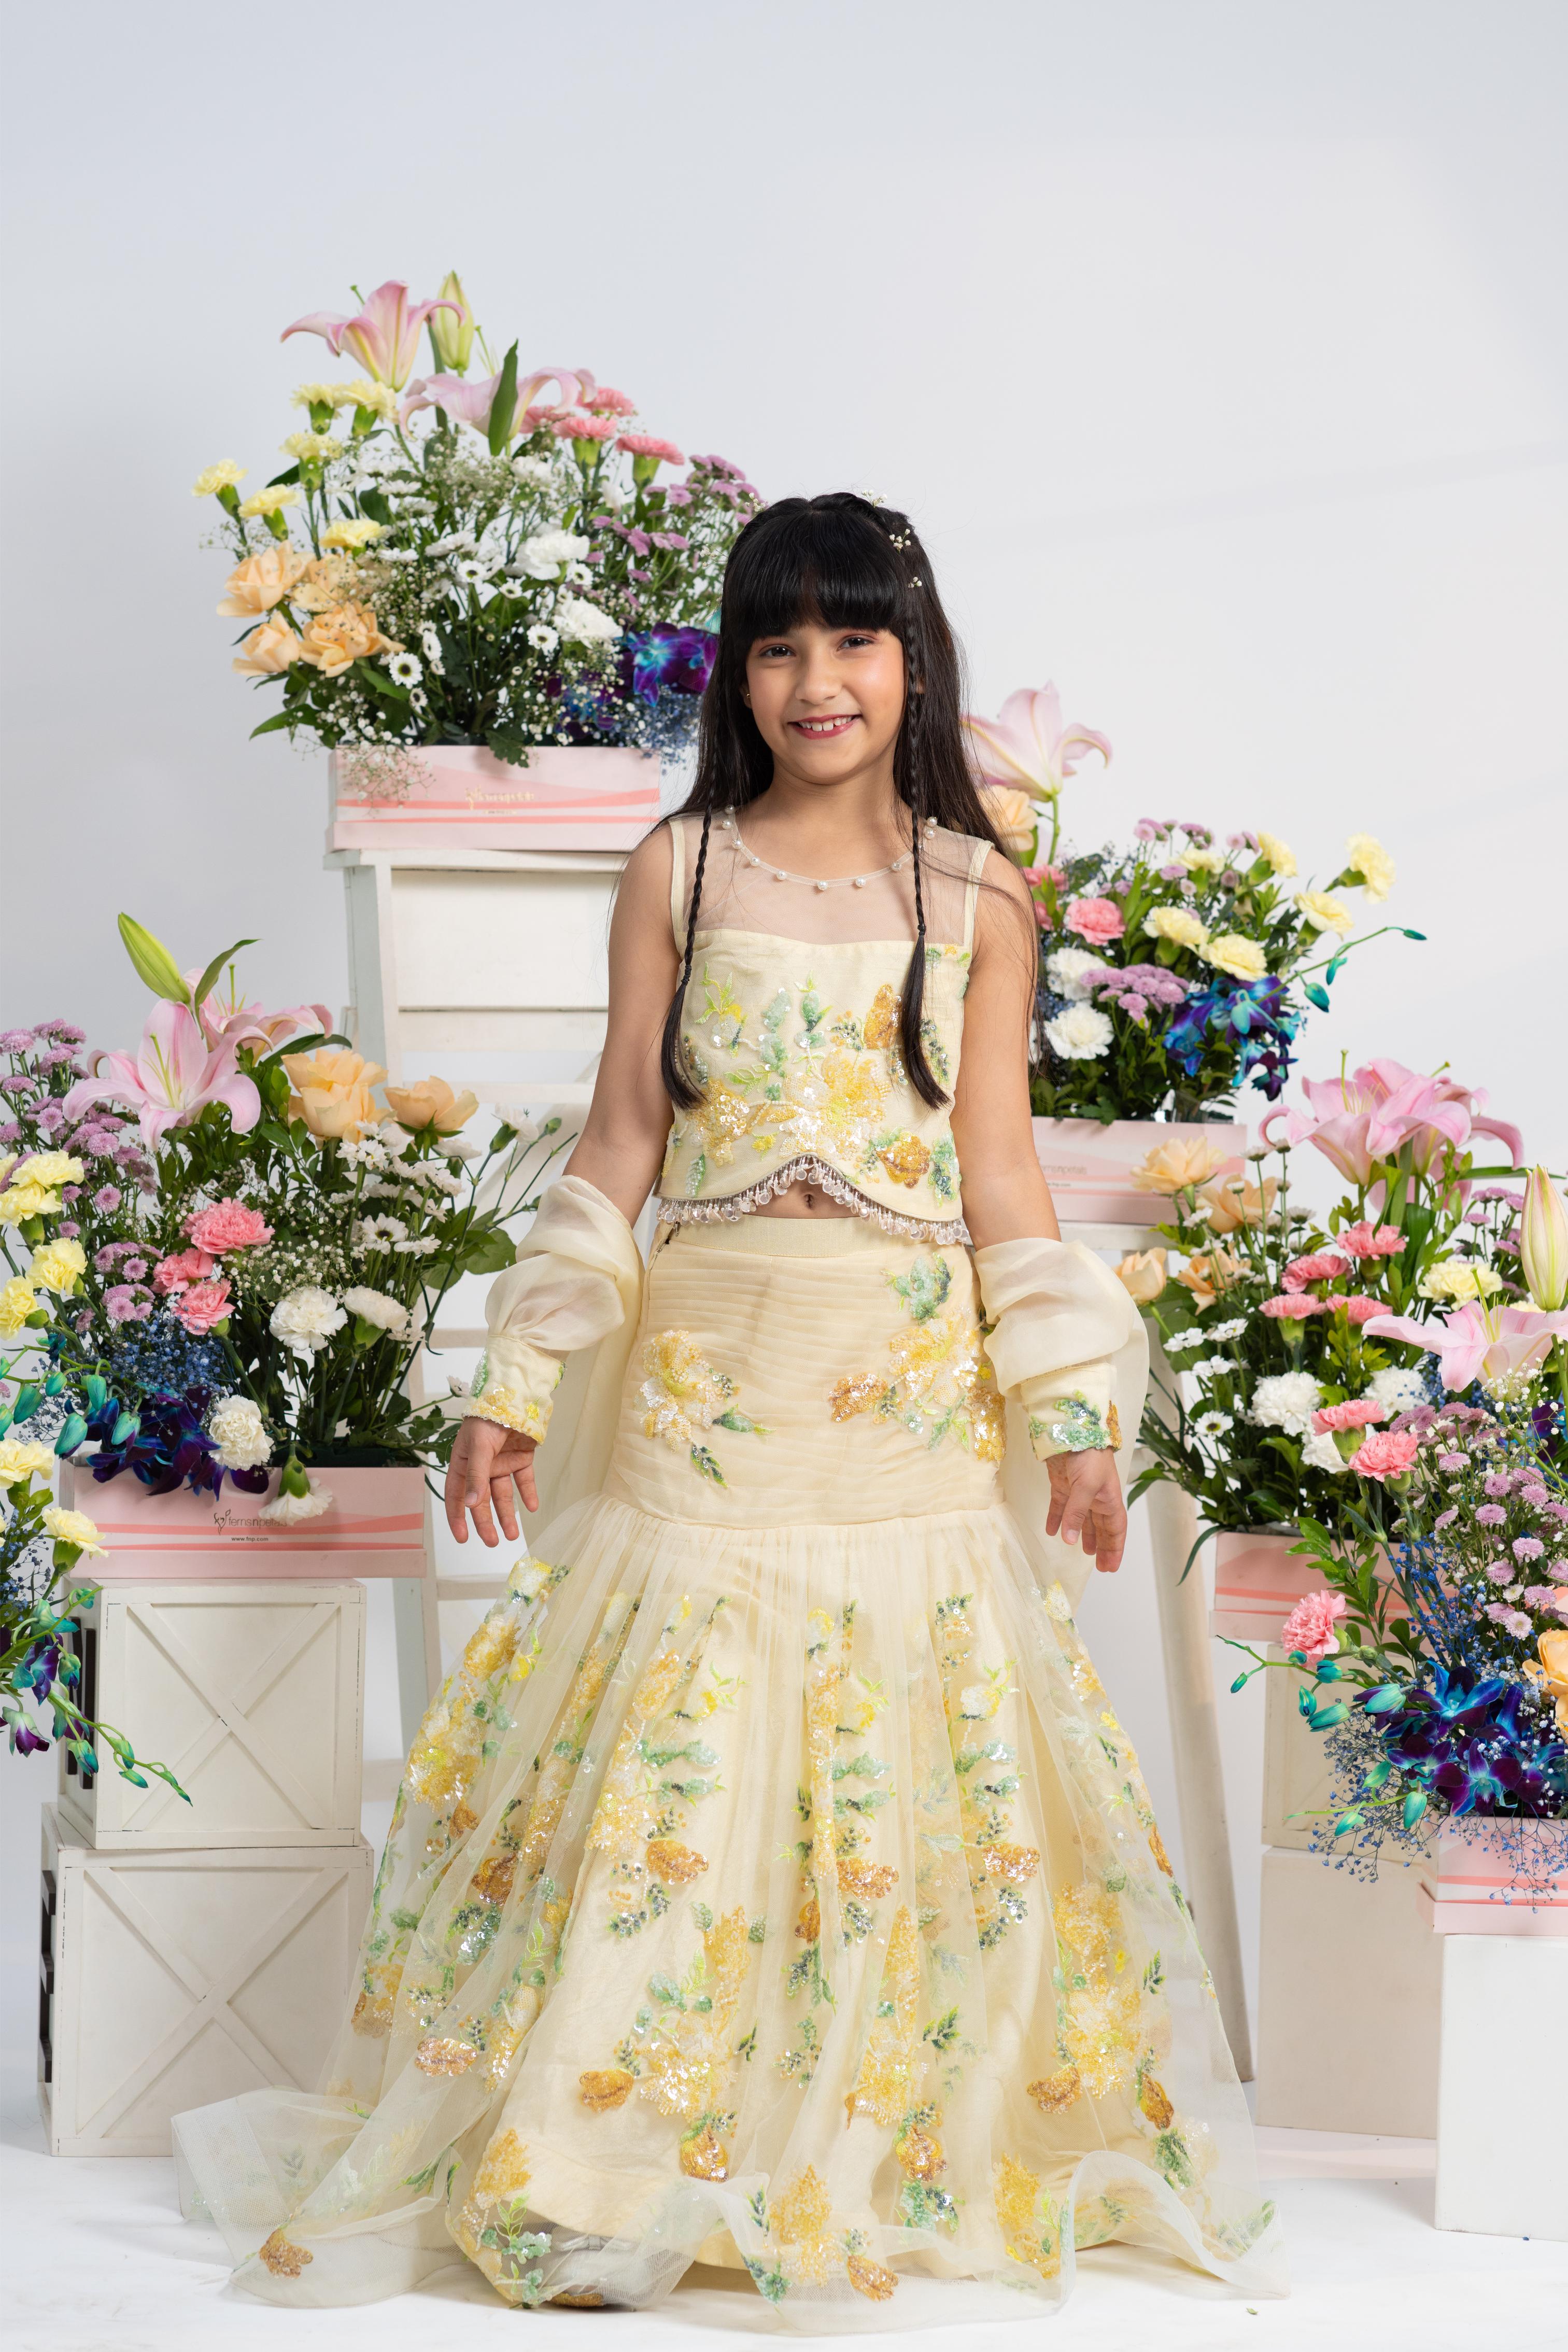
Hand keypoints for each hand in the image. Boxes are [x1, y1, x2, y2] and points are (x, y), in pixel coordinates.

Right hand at [445, 1415, 538, 1546]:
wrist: (515, 1396)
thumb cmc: (487, 1419)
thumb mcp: (478, 1449)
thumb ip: (476, 1477)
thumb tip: (471, 1505)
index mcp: (463, 1464)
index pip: (457, 1496)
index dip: (457, 1517)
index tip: (462, 1538)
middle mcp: (481, 1467)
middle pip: (482, 1500)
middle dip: (486, 1522)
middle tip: (493, 1542)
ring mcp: (502, 1463)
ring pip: (503, 1495)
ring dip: (507, 1514)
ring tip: (513, 1534)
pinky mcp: (521, 1458)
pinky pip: (524, 1480)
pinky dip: (528, 1494)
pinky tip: (531, 1507)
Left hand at [1046, 1449, 1127, 1574]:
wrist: (1071, 1428)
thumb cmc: (1088, 1456)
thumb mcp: (1086, 1487)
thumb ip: (1076, 1514)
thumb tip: (1069, 1540)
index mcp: (1109, 1498)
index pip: (1115, 1529)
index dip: (1115, 1548)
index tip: (1111, 1567)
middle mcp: (1096, 1497)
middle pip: (1101, 1527)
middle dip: (1102, 1546)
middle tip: (1100, 1567)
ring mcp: (1079, 1491)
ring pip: (1082, 1519)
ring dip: (1082, 1535)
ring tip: (1082, 1552)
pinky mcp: (1062, 1484)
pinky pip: (1060, 1506)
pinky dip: (1055, 1518)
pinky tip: (1050, 1531)